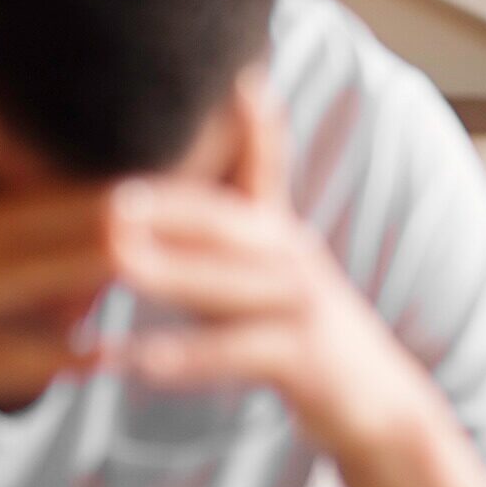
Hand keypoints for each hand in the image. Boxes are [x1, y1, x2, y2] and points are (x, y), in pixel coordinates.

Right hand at [0, 105, 115, 460]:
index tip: (139, 152)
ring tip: (149, 257)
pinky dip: (49, 356)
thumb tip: (22, 192)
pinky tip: (101, 357)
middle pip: (20, 217)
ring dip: (84, 269)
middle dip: (96, 204)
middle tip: (171, 195)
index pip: (3, 178)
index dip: (71, 162)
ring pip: (10, 277)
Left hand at [109, 76, 440, 454]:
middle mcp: (291, 256)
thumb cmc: (294, 332)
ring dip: (174, 272)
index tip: (218, 85)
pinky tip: (142, 362)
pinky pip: (239, 354)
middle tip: (109, 193)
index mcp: (275, 230)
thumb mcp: (260, 271)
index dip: (241, 122)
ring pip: (231, 284)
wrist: (377, 401)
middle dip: (168, 203)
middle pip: (225, 220)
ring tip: (120, 264)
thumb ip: (209, 235)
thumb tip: (140, 194)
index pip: (255, 163)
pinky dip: (190, 359)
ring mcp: (302, 305)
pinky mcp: (306, 359)